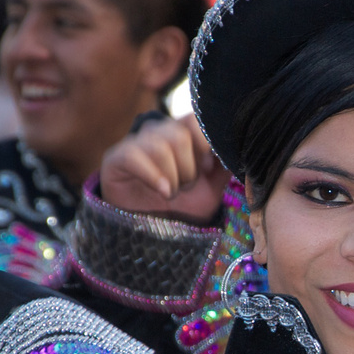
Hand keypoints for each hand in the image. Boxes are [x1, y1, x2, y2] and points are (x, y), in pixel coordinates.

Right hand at [98, 115, 227, 224]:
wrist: (154, 235)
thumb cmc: (183, 207)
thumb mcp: (213, 187)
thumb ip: (225, 163)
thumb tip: (239, 145)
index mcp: (182, 133)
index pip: (195, 118)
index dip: (204, 142)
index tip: (206, 168)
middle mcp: (158, 133)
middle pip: (179, 135)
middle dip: (188, 168)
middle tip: (184, 187)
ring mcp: (135, 143)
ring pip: (159, 146)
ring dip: (172, 177)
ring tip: (170, 193)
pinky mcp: (115, 158)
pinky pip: (134, 155)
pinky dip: (153, 176)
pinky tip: (161, 191)